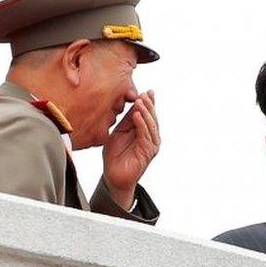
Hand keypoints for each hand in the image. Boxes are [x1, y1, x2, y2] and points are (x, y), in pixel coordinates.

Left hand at [102, 90, 159, 208]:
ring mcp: (151, 145)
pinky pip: (146, 136)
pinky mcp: (148, 152)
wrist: (112, 175)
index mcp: (144, 131)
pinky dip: (142, 124)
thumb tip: (134, 102)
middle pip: (152, 118)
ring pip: (151, 125)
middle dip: (149, 105)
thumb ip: (127, 120)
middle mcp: (150, 137)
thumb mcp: (119, 132)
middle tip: (144, 94)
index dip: (149, 103)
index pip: (148, 114)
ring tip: (140, 102)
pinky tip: (137, 115)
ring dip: (146, 112)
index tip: (147, 91)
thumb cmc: (115, 154)